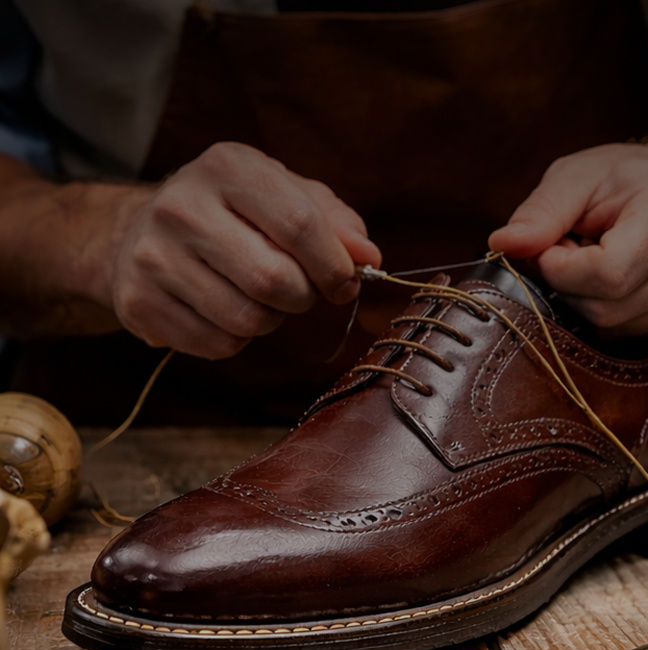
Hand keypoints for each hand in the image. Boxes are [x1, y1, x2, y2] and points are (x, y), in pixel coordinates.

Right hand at [108, 143, 380, 358]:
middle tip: (299, 290)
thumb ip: (337, 223)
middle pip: (275, 280)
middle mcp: (181, 205)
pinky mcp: (138, 301)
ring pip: (248, 319)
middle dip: (303, 297)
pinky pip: (218, 344)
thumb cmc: (237, 215)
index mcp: (227, 166)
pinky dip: (237, 338)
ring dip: (271, 320)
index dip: (334, 265)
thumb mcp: (288, 196)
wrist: (141, 231)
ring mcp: (152, 254)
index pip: (299, 224)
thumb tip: (368, 258)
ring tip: (258, 297)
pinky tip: (223, 309)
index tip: (344, 281)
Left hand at [489, 143, 647, 334]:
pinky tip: (620, 280)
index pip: (607, 274)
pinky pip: (631, 335)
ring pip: (615, 328)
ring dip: (589, 300)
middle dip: (571, 285)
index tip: (552, 246)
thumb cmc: (628, 177)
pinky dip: (611, 312)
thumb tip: (502, 245)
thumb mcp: (578, 175)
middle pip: (607, 309)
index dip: (562, 269)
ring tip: (598, 259)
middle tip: (573, 249)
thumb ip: (541, 211)